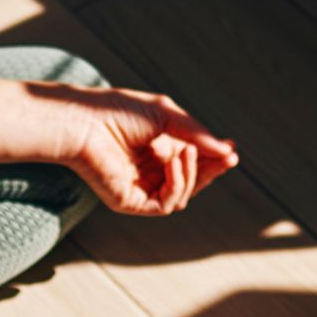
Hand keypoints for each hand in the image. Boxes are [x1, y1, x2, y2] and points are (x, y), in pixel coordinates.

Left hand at [54, 85, 240, 215]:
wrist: (84, 122)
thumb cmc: (117, 112)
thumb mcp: (166, 116)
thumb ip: (197, 133)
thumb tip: (228, 151)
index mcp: (157, 150)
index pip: (193, 161)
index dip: (214, 157)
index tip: (232, 148)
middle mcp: (150, 171)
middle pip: (192, 181)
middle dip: (212, 169)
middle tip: (229, 157)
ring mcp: (140, 188)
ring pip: (182, 195)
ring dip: (192, 173)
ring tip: (186, 150)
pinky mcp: (130, 201)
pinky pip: (166, 204)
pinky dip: (177, 184)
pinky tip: (173, 162)